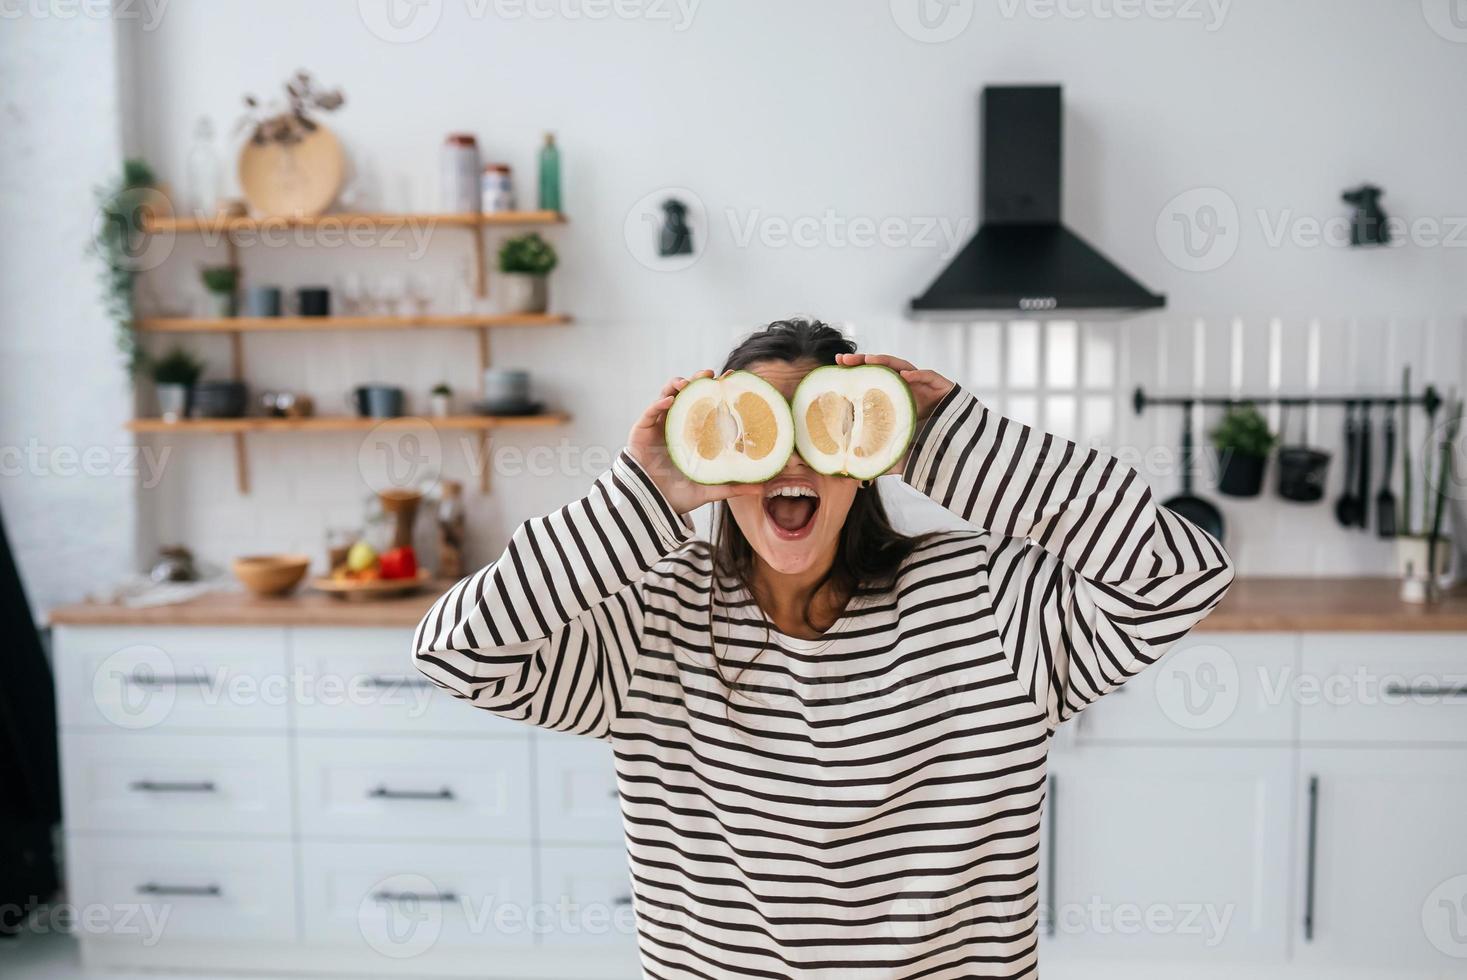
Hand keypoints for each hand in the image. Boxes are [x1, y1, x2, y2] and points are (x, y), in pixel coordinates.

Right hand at [627, 371, 765, 514]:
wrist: (652, 507)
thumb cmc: (680, 495)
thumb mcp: (710, 487)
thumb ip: (733, 486)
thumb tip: (763, 487)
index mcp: (693, 432)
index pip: (706, 404)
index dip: (717, 389)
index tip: (732, 378)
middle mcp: (676, 424)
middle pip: (686, 394)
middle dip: (697, 380)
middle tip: (709, 374)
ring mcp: (658, 426)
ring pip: (666, 396)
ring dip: (676, 385)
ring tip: (687, 384)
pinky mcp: (642, 432)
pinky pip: (649, 412)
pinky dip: (658, 404)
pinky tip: (669, 401)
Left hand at [835, 352, 954, 474]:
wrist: (962, 456)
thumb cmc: (930, 453)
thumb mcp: (898, 456)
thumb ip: (880, 459)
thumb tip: (853, 473)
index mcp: (896, 400)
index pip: (873, 382)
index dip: (856, 374)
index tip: (836, 370)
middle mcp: (909, 390)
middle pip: (883, 370)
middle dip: (863, 362)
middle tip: (843, 361)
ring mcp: (925, 387)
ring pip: (903, 368)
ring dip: (886, 362)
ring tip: (869, 360)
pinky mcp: (944, 387)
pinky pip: (929, 376)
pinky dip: (917, 375)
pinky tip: (904, 376)